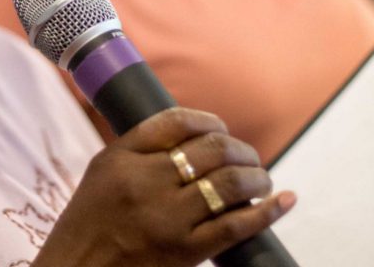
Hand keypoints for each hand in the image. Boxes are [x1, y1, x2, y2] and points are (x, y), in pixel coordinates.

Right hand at [33, 108, 295, 266]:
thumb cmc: (90, 221)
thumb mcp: (105, 170)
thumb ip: (143, 147)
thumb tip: (199, 134)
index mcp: (123, 157)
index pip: (177, 121)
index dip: (208, 120)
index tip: (220, 128)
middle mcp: (146, 182)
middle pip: (211, 148)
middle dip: (240, 149)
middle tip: (247, 157)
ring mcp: (167, 218)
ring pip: (230, 183)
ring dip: (256, 176)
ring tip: (260, 179)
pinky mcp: (185, 252)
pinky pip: (235, 226)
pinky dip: (267, 211)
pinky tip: (283, 200)